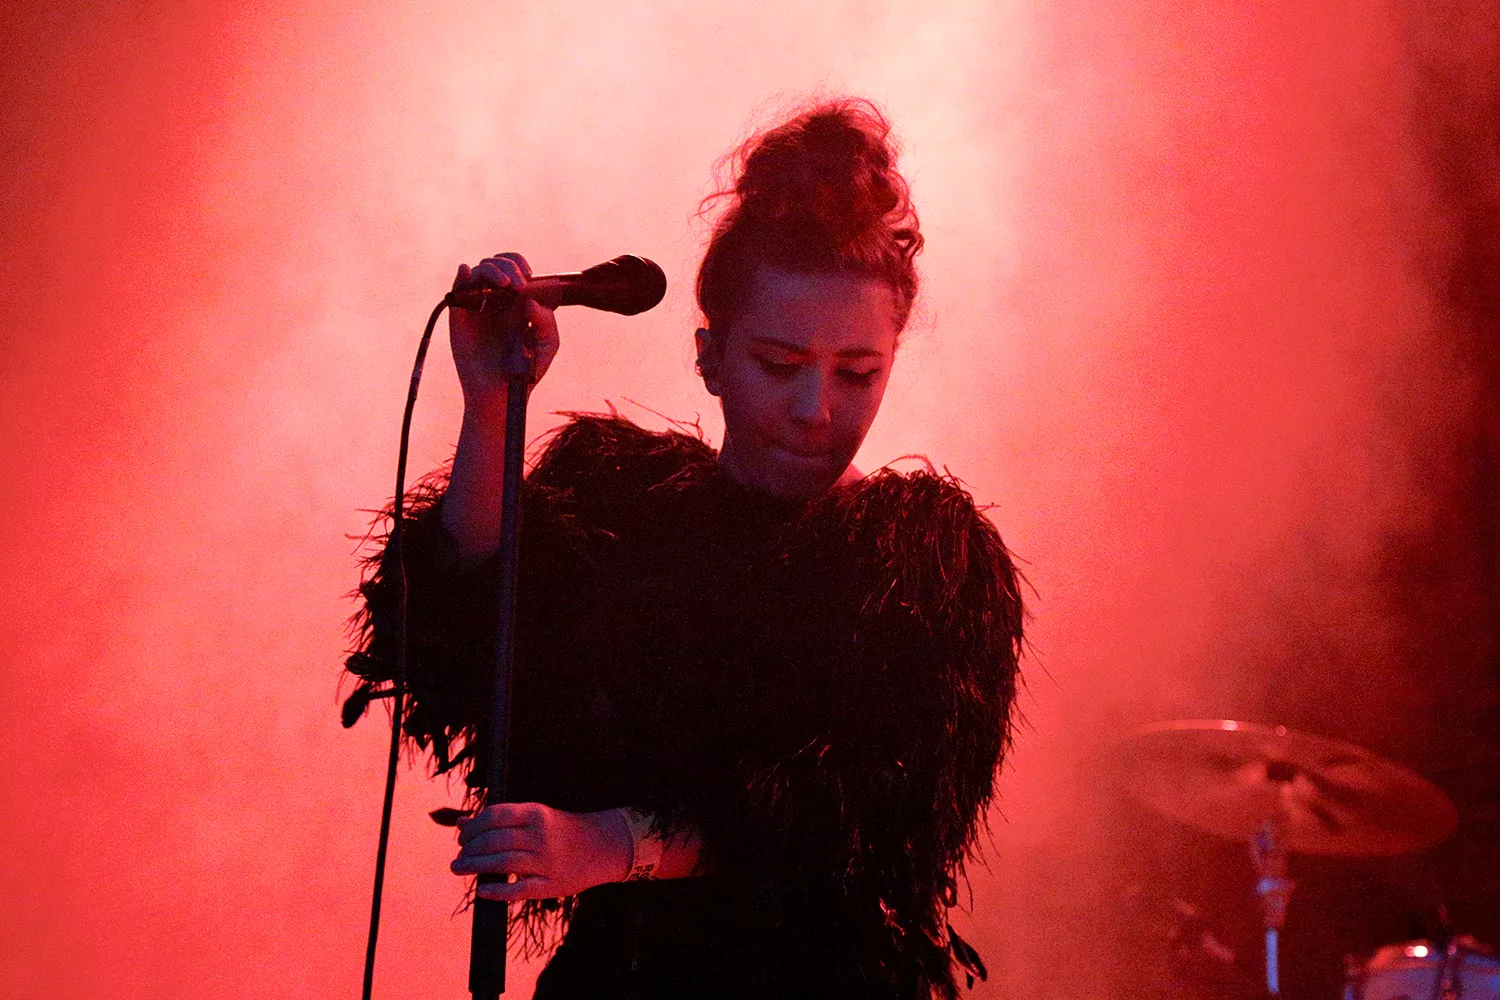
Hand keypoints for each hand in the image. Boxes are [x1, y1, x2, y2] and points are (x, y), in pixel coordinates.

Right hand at [449, 252, 560, 406]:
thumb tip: (527, 298)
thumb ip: (546, 320)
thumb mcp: (547, 344)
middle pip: (496, 265)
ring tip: (504, 284)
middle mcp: (495, 300)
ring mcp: (476, 307)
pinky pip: (458, 290)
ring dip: (492, 269)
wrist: (501, 394)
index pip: (514, 269)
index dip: (519, 264)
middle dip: (508, 265)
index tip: (529, 276)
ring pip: (477, 272)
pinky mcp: (460, 318)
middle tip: (518, 283)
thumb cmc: (526, 370)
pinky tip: (468, 274)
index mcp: (516, 302)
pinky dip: (462, 276)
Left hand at [452, 802, 630, 901]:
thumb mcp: (534, 818)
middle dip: (469, 849)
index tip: (462, 836)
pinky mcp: (550, 885)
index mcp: (537, 814)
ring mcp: (546, 861)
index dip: (473, 827)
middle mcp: (541, 836)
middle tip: (458, 856)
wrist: (601, 847)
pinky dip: (496, 891)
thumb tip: (460, 824)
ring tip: (458, 868)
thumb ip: (499, 821)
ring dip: (474, 867)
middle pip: (495, 841)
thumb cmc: (560, 830)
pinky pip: (518, 890)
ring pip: (502, 863)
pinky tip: (481, 890)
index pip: (495, 816)